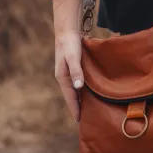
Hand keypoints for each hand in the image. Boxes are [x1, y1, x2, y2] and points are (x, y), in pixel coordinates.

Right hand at [53, 0, 83, 121]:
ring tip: (89, 110)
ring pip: (75, 91)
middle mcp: (64, 78)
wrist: (67, 32)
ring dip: (80, 100)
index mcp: (63, 77)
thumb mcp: (73, 58)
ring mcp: (68, 74)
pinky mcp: (73, 69)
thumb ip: (76, 72)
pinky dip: (82, 91)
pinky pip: (78, 84)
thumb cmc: (70, 44)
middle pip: (72, 96)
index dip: (75, 108)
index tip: (79, 121)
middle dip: (77, 107)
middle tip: (86, 119)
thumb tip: (78, 88)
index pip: (70, 97)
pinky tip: (89, 93)